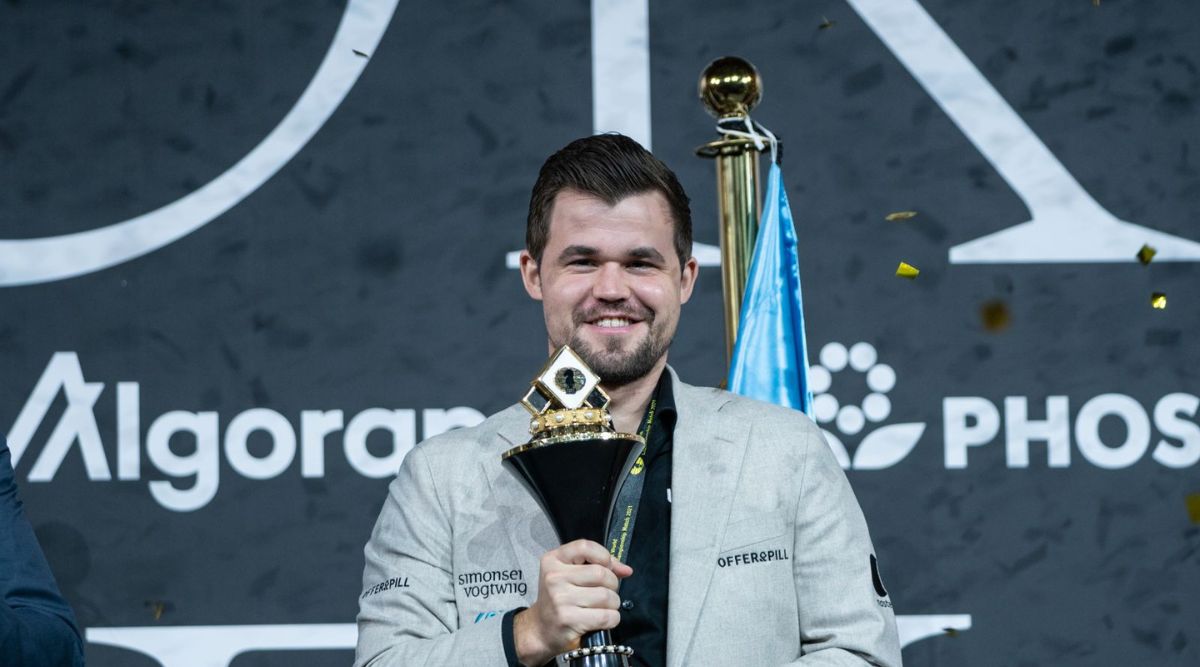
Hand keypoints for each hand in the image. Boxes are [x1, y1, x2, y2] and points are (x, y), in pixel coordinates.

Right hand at [514, 539, 632, 665]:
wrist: (541, 629)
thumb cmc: (561, 599)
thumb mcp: (571, 575)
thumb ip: (598, 566)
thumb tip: (626, 570)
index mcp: (553, 560)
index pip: (585, 546)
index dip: (604, 556)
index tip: (607, 567)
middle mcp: (554, 577)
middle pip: (601, 573)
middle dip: (612, 585)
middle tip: (605, 592)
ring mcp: (560, 599)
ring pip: (606, 596)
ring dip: (613, 604)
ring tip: (602, 607)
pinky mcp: (569, 619)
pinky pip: (606, 616)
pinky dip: (612, 619)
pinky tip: (603, 619)